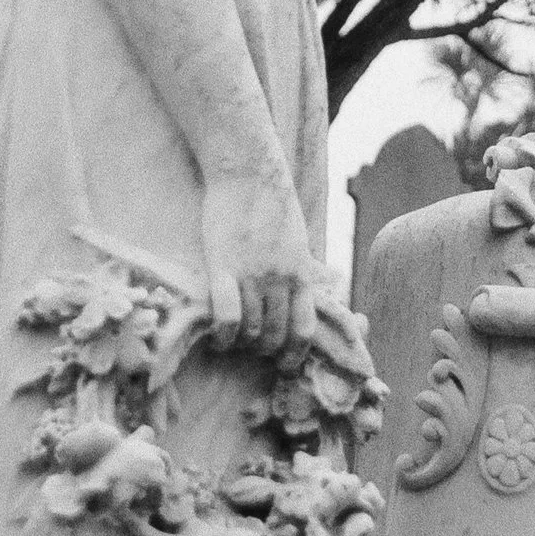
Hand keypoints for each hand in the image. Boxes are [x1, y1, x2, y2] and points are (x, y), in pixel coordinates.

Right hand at [201, 156, 318, 355]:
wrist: (247, 172)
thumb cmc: (272, 203)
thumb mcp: (298, 240)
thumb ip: (302, 269)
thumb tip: (314, 287)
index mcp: (301, 274)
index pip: (304, 330)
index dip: (295, 354)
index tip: (285, 363)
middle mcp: (281, 280)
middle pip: (276, 336)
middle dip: (265, 350)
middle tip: (254, 349)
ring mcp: (253, 275)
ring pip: (252, 331)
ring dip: (244, 344)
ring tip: (234, 342)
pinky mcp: (224, 267)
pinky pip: (228, 317)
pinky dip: (224, 335)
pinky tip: (220, 336)